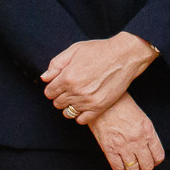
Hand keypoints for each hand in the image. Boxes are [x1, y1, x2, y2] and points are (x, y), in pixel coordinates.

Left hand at [44, 34, 158, 123]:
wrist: (124, 56)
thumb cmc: (99, 50)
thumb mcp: (74, 50)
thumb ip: (56, 64)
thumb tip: (44, 78)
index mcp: (67, 77)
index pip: (49, 92)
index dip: (52, 88)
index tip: (59, 84)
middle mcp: (76, 91)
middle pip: (57, 103)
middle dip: (60, 96)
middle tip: (70, 89)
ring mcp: (88, 101)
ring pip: (68, 113)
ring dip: (69, 106)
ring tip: (77, 97)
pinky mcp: (99, 107)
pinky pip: (82, 120)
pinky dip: (80, 115)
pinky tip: (84, 105)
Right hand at [90, 95, 165, 169]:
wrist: (103, 102)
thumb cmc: (121, 105)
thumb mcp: (141, 117)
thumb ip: (147, 134)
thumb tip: (149, 149)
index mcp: (148, 131)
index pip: (158, 156)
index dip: (155, 161)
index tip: (151, 160)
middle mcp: (137, 140)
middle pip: (147, 166)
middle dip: (145, 169)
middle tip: (142, 167)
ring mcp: (123, 146)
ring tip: (130, 166)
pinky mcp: (109, 149)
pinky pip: (118, 168)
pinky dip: (120, 169)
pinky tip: (120, 164)